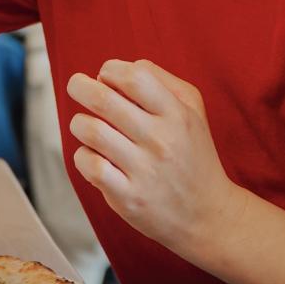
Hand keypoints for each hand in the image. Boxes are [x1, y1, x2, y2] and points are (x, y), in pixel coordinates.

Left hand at [66, 60, 246, 263]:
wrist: (208, 215)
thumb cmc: (192, 154)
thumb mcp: (192, 110)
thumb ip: (161, 80)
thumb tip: (121, 68)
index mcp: (177, 115)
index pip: (135, 77)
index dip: (111, 70)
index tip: (105, 76)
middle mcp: (161, 141)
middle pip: (104, 100)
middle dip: (80, 86)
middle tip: (77, 86)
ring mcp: (144, 171)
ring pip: (91, 131)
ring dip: (79, 122)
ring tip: (85, 125)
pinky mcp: (129, 197)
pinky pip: (90, 166)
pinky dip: (82, 155)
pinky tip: (92, 155)